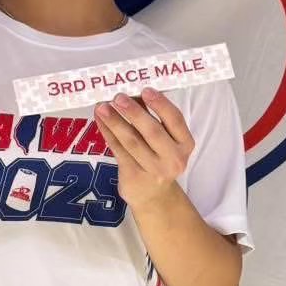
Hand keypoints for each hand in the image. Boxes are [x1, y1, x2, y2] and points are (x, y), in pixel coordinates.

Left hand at [94, 89, 192, 211]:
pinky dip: (108, 133)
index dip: (161, 104)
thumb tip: (133, 90)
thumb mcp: (164, 139)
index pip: (175, 120)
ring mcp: (154, 170)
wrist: (153, 196)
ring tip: (102, 107)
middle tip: (118, 97)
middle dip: (134, 112)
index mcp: (185, 144)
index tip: (145, 90)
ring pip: (132, 142)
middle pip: (152, 132)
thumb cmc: (158, 158)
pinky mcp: (134, 177)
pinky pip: (119, 151)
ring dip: (115, 122)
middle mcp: (173, 159)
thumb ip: (152, 116)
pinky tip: (100, 121)